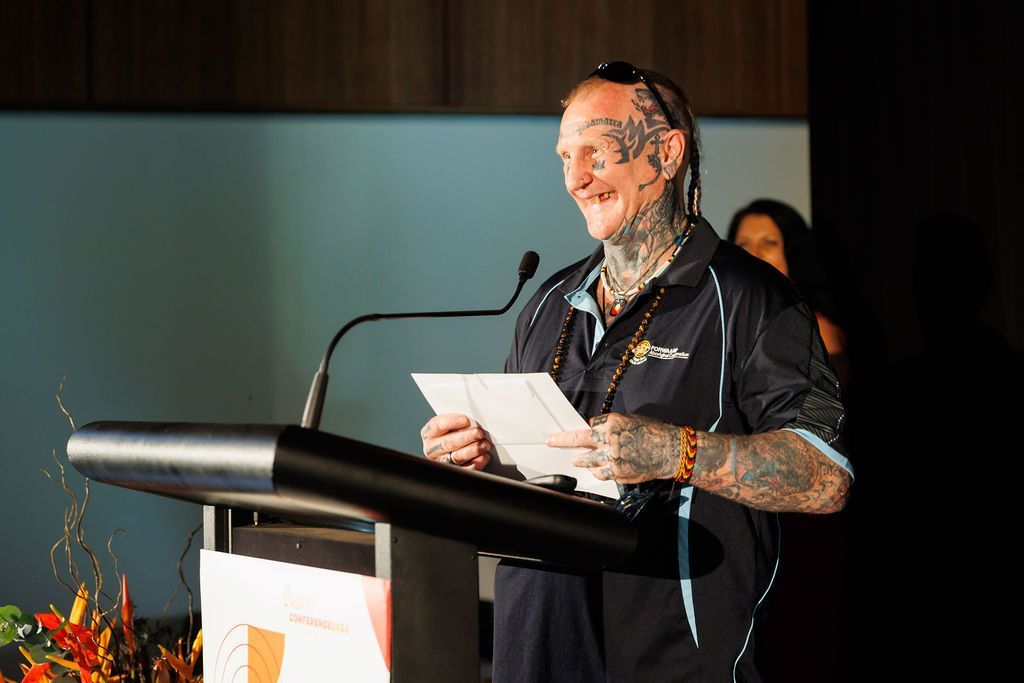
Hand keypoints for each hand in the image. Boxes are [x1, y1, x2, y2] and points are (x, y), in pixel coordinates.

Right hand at [420, 413, 490, 469]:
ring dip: (472, 451)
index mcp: (429, 433)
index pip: (437, 425)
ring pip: (456, 457)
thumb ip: (459, 422)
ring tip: (484, 445)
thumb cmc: (454, 432)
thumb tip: (474, 419)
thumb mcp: (452, 424)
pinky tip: (483, 457)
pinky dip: (475, 464)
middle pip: (447, 443)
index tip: (466, 421)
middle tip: (479, 433)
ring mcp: (441, 461)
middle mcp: (432, 448)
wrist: (453, 447)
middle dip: (465, 437)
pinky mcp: (451, 472)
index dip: (452, 422)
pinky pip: (463, 470)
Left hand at [546, 412, 677, 482]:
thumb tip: (597, 429)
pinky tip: (597, 470)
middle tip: (551, 442)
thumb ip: (612, 425)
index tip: (572, 430)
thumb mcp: (631, 420)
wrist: (670, 451)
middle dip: (562, 441)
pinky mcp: (618, 473)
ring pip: (587, 461)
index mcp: (612, 423)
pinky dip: (597, 471)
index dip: (586, 429)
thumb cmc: (653, 433)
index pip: (589, 425)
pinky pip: (601, 473)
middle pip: (578, 440)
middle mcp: (609, 440)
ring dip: (580, 460)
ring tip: (576, 460)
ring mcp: (612, 458)